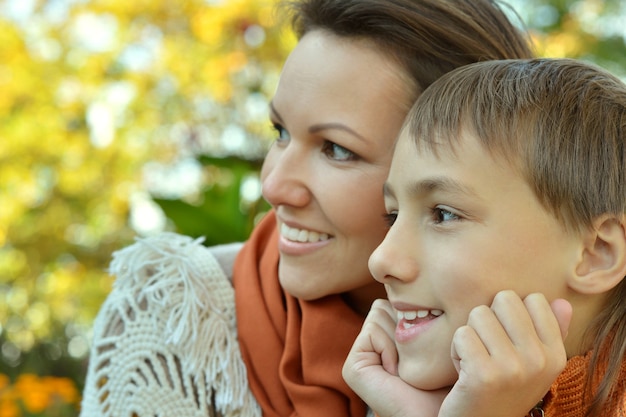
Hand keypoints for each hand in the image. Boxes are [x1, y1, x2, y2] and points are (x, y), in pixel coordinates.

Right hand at [343, 299, 446, 416]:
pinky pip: (372, 327)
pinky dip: (390, 347)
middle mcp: (376, 348)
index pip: (400, 303)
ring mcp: (363, 357)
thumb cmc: (454, 380)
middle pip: (389, 304)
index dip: (422, 317)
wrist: (448, 415)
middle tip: (420, 361)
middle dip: (411, 325)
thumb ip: (428, 309)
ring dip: (404, 337)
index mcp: (395, 341)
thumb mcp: (444, 337)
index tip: (433, 350)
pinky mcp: (354, 367)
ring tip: (411, 370)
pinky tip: (398, 374)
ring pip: (381, 311)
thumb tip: (418, 274)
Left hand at [438, 290, 571, 416]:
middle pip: (504, 299)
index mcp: (556, 355)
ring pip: (479, 314)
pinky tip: (465, 370)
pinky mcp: (484, 374)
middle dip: (488, 319)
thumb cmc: (503, 388)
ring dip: (470, 335)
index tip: (509, 341)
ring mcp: (513, 368)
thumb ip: (551, 332)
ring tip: (477, 360)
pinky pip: (461, 334)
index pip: (534, 299)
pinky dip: (456, 350)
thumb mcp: (534, 364)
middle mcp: (539, 361)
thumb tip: (562, 302)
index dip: (511, 314)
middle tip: (488, 349)